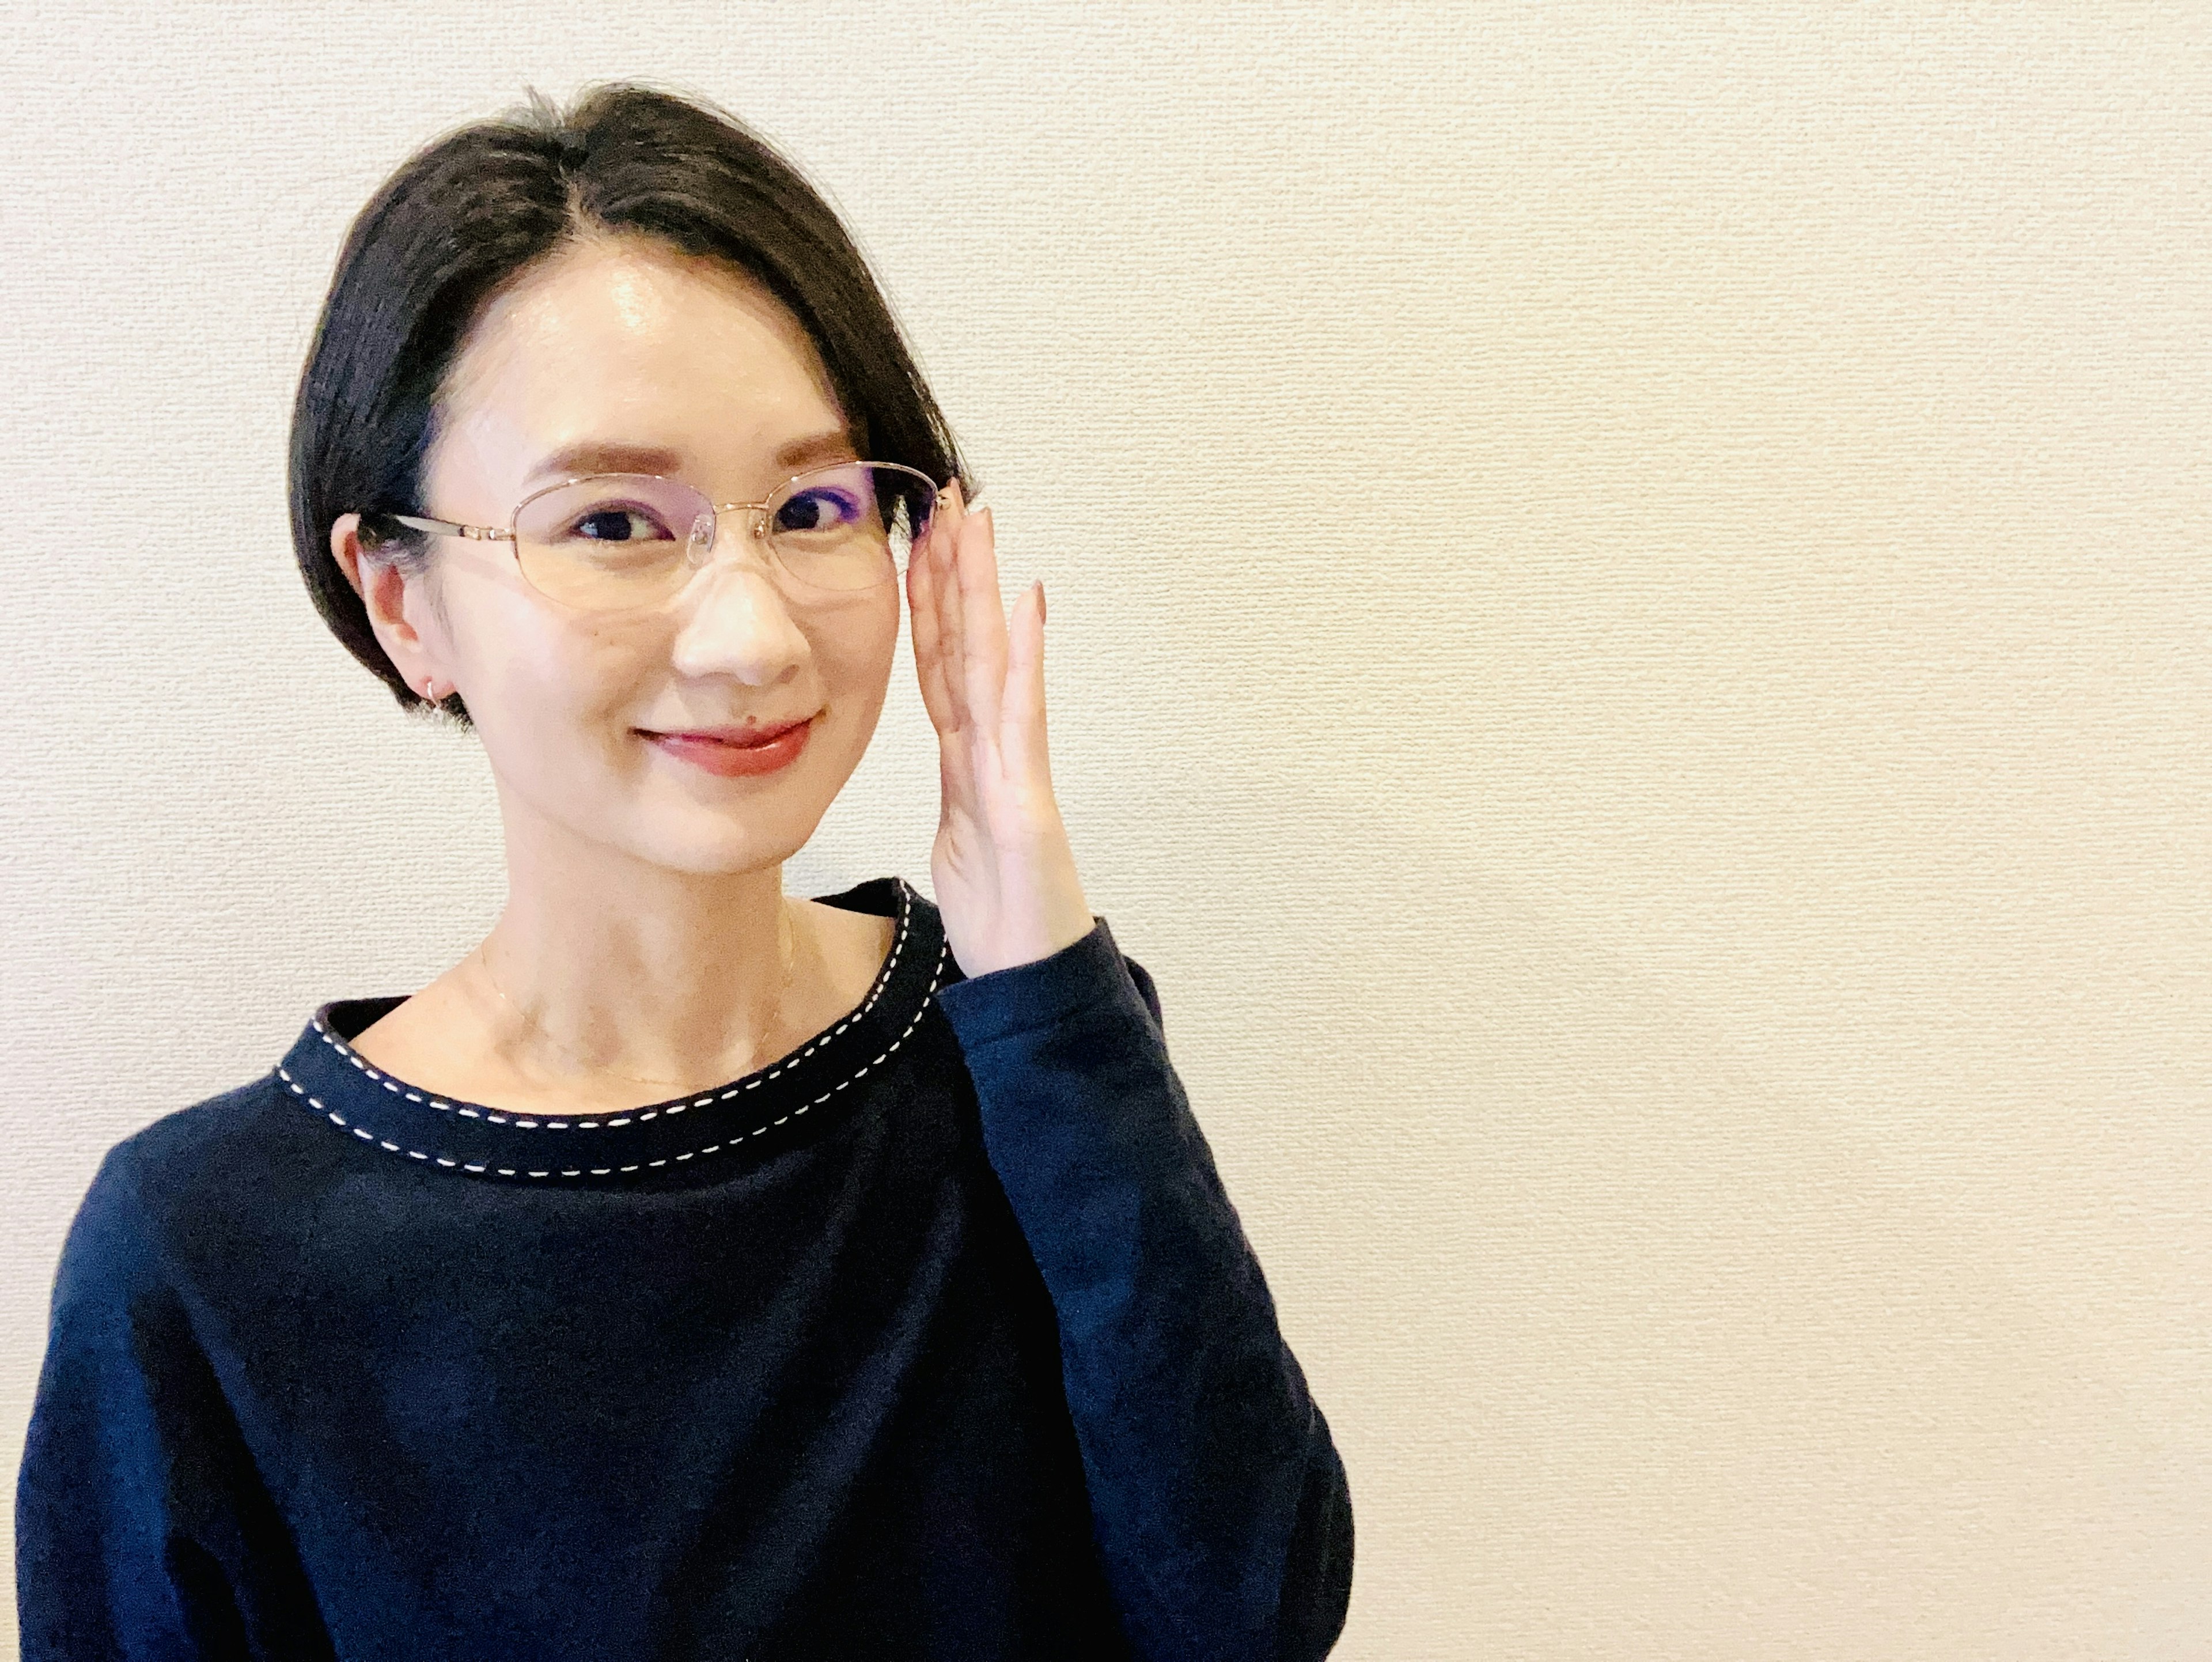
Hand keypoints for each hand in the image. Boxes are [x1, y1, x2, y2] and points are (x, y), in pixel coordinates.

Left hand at [907, 479, 1093, 977]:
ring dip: (985, 590)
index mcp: (967, 762)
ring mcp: (1015, 769)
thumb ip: (959, 801)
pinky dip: (1023, 660)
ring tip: (979, 524)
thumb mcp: (961, 849)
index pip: (941, 666)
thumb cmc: (1005, 921)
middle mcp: (994, 751)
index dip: (927, 602)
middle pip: (969, 646)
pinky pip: (1022, 718)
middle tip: (948, 496)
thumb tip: (955, 772)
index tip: (913, 538)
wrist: (1035, 984)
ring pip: (994, 663)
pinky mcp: (1027, 801)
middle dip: (957, 570)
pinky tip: (1026, 604)